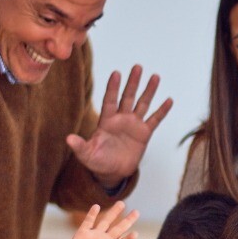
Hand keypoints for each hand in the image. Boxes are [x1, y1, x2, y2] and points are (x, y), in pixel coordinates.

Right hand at [55, 201, 139, 238]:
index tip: (135, 234)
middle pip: (118, 229)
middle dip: (127, 221)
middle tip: (137, 212)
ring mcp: (94, 236)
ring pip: (106, 222)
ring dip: (113, 213)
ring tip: (121, 203)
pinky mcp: (83, 234)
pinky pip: (88, 222)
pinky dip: (92, 214)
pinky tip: (97, 207)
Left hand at [67, 65, 173, 186]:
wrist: (113, 172)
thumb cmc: (98, 162)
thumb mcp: (87, 155)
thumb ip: (80, 146)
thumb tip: (69, 139)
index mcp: (106, 121)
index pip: (110, 100)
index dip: (113, 88)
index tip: (116, 73)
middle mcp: (120, 119)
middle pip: (127, 97)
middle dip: (132, 82)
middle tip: (137, 67)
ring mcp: (133, 125)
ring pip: (142, 104)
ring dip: (149, 91)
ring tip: (155, 77)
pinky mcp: (144, 134)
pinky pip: (154, 120)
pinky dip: (162, 111)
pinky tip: (169, 100)